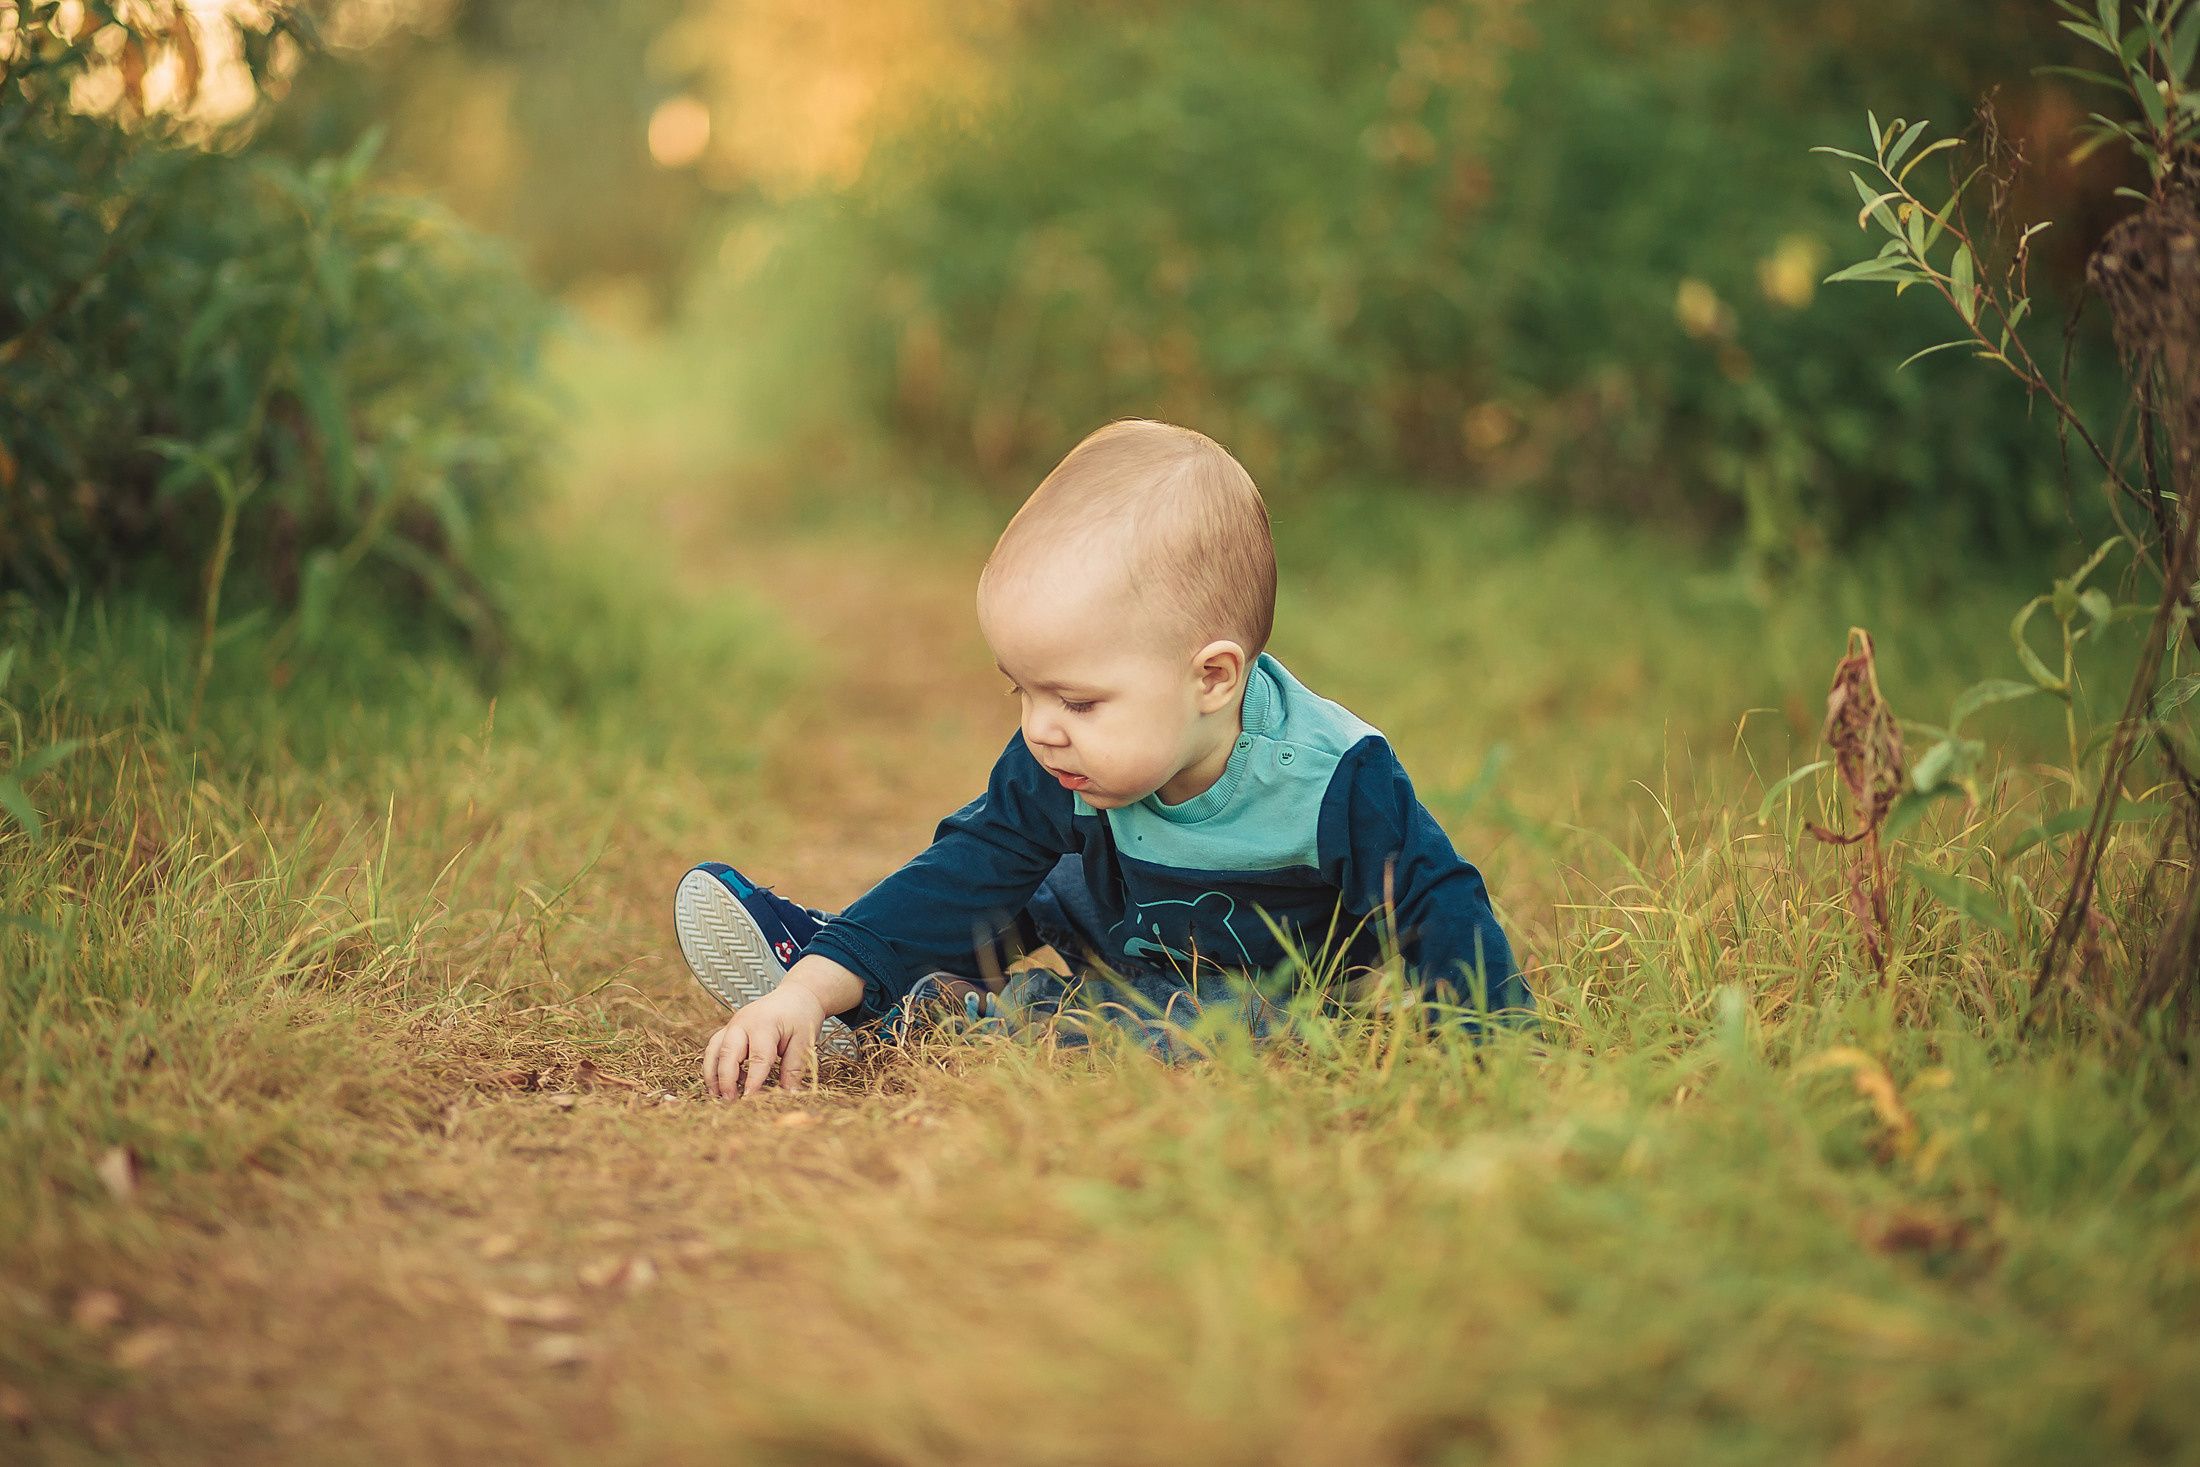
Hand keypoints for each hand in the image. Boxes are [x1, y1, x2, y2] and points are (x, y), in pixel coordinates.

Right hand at [701, 954, 863, 1098]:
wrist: (796, 994)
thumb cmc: (801, 1016)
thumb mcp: (804, 1040)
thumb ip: (794, 1068)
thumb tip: (788, 1095)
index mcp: (764, 1024)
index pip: (757, 1057)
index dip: (753, 1080)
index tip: (750, 1099)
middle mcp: (743, 1022)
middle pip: (727, 1052)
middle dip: (725, 1078)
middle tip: (729, 1101)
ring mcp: (733, 1024)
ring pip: (714, 1049)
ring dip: (712, 1073)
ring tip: (717, 1095)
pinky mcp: (729, 1030)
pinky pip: (715, 1048)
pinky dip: (716, 1066)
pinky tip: (728, 1082)